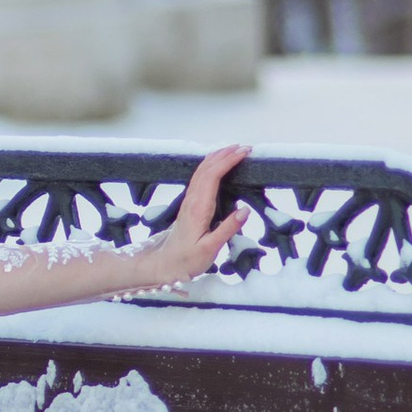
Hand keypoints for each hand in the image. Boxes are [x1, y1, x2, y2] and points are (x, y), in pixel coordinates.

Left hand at [146, 142, 250, 286]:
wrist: (165, 264)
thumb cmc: (187, 259)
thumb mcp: (210, 249)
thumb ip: (227, 229)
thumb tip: (245, 210)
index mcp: (198, 207)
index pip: (213, 176)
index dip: (228, 161)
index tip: (244, 153)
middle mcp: (192, 199)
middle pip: (207, 168)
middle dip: (226, 154)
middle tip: (246, 147)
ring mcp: (189, 200)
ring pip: (202, 170)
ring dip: (218, 157)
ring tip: (236, 150)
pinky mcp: (190, 203)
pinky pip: (201, 177)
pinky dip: (212, 165)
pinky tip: (219, 164)